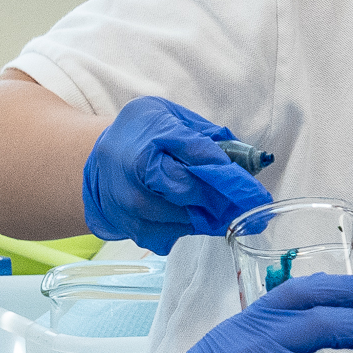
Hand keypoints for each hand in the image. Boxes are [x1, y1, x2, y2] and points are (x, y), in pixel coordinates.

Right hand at [81, 97, 271, 253]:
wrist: (96, 162)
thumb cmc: (140, 134)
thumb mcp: (170, 117)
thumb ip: (209, 136)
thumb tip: (255, 158)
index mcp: (148, 137)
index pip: (199, 158)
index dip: (231, 176)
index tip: (256, 190)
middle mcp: (135, 176)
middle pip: (194, 194)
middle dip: (226, 198)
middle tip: (250, 201)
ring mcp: (133, 209)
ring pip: (189, 219)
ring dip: (211, 214)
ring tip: (222, 205)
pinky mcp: (135, 231)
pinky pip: (176, 235)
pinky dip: (190, 225)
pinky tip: (191, 212)